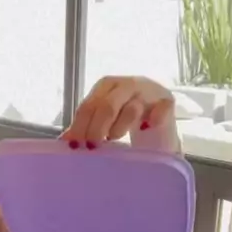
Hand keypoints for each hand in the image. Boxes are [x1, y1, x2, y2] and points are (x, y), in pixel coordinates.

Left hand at [62, 76, 178, 151]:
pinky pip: (160, 110)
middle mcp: (126, 84)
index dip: (79, 126)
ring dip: (119, 128)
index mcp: (106, 85)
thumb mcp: (104, 119)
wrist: (158, 110)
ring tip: (114, 139)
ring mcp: (149, 91)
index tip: (75, 146)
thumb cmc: (126, 116)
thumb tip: (64, 142)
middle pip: (107, 106)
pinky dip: (153, 121)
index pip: (88, 106)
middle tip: (92, 147)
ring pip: (131, 108)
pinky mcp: (167, 101)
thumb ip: (85, 127)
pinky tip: (147, 129)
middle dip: (96, 129)